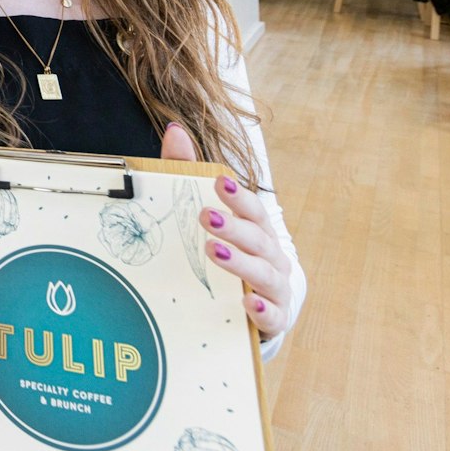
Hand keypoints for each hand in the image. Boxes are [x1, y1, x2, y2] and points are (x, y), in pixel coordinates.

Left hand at [160, 123, 295, 339]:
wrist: (261, 307)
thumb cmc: (234, 253)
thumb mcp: (211, 215)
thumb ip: (190, 173)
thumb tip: (173, 131)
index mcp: (258, 230)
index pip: (253, 209)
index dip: (239, 196)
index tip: (219, 182)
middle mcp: (272, 256)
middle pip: (258, 239)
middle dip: (234, 226)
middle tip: (205, 216)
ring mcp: (276, 289)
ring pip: (264, 274)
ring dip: (241, 263)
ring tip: (213, 251)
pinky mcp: (274, 319)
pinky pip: (272, 315)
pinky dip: (263, 309)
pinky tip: (247, 302)